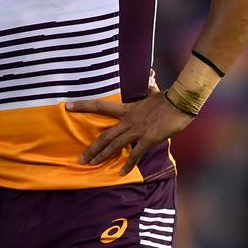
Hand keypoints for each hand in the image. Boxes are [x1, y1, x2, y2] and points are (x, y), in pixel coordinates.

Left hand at [65, 91, 192, 174]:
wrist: (180, 103)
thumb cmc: (167, 97)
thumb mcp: (153, 90)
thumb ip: (147, 85)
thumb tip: (149, 74)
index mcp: (126, 108)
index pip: (100, 106)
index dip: (83, 106)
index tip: (68, 106)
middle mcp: (128, 120)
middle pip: (104, 135)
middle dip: (91, 148)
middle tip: (81, 159)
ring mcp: (137, 130)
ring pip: (115, 145)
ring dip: (103, 156)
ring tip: (92, 164)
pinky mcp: (148, 139)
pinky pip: (135, 154)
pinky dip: (128, 164)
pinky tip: (121, 173)